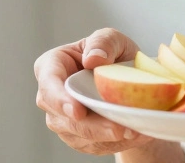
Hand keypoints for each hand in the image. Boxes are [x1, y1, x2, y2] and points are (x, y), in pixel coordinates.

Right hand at [34, 28, 153, 155]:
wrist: (128, 80)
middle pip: (64, 118)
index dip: (60, 100)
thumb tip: (93, 58)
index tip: (78, 111)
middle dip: (92, 127)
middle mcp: (51, 97)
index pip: (49, 84)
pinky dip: (116, 143)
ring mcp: (62, 120)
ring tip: (135, 130)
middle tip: (118, 129)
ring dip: (108, 138)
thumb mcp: (112, 38)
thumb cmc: (112, 54)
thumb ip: (103, 42)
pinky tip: (135, 134)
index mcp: (52, 66)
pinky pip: (95, 146)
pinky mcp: (78, 138)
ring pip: (80, 137)